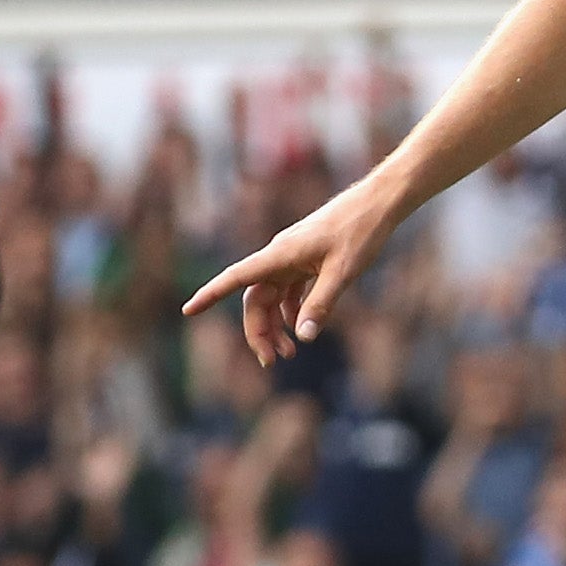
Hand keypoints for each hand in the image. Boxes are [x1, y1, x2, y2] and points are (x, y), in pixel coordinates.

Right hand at [185, 176, 405, 363]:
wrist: (378, 204)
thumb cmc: (360, 232)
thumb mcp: (343, 272)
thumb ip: (321, 304)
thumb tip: (303, 337)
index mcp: (279, 254)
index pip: (235, 278)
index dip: (210, 294)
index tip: (188, 310)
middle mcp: (279, 256)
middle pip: (254, 299)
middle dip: (258, 331)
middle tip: (273, 362)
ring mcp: (292, 258)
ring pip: (271, 297)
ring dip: (275, 325)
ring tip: (290, 352)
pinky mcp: (306, 260)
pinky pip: (288, 290)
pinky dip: (291, 311)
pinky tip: (303, 328)